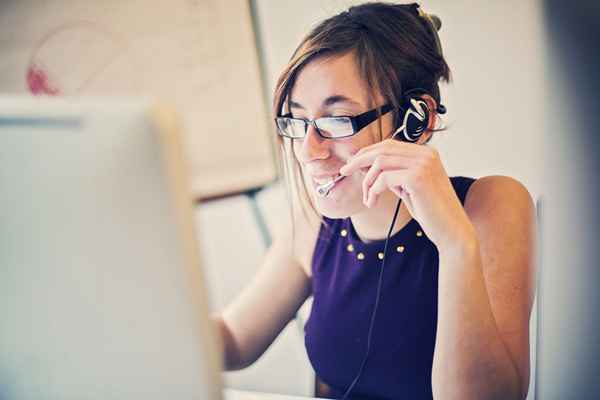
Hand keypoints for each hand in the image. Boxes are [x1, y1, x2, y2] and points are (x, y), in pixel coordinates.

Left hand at [339, 139, 475, 249]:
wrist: (451, 230)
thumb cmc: (431, 212)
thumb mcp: (409, 187)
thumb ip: (394, 174)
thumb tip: (368, 167)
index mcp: (426, 153)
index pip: (389, 145)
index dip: (368, 153)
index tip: (352, 163)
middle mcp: (426, 154)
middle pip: (382, 149)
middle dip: (359, 160)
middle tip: (345, 172)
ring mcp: (423, 164)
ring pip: (380, 163)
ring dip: (367, 181)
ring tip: (367, 198)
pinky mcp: (417, 178)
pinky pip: (383, 179)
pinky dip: (372, 191)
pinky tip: (372, 202)